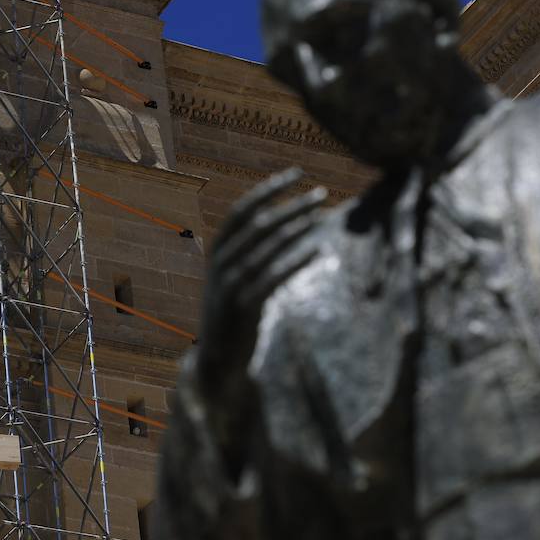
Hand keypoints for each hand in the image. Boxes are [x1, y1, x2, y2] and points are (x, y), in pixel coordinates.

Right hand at [195, 168, 326, 453]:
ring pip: (265, 247)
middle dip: (288, 205)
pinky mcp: (243, 309)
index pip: (241, 213)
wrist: (217, 364)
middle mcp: (219, 267)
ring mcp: (229, 287)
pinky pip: (272, 277)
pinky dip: (295, 259)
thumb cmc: (234, 321)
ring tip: (322, 212)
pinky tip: (318, 248)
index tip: (294, 174)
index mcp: (217, 256)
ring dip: (295, 226)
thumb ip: (252, 256)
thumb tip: (282, 225)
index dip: (266, 190)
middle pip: (256, 225)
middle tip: (319, 192)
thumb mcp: (237, 283)